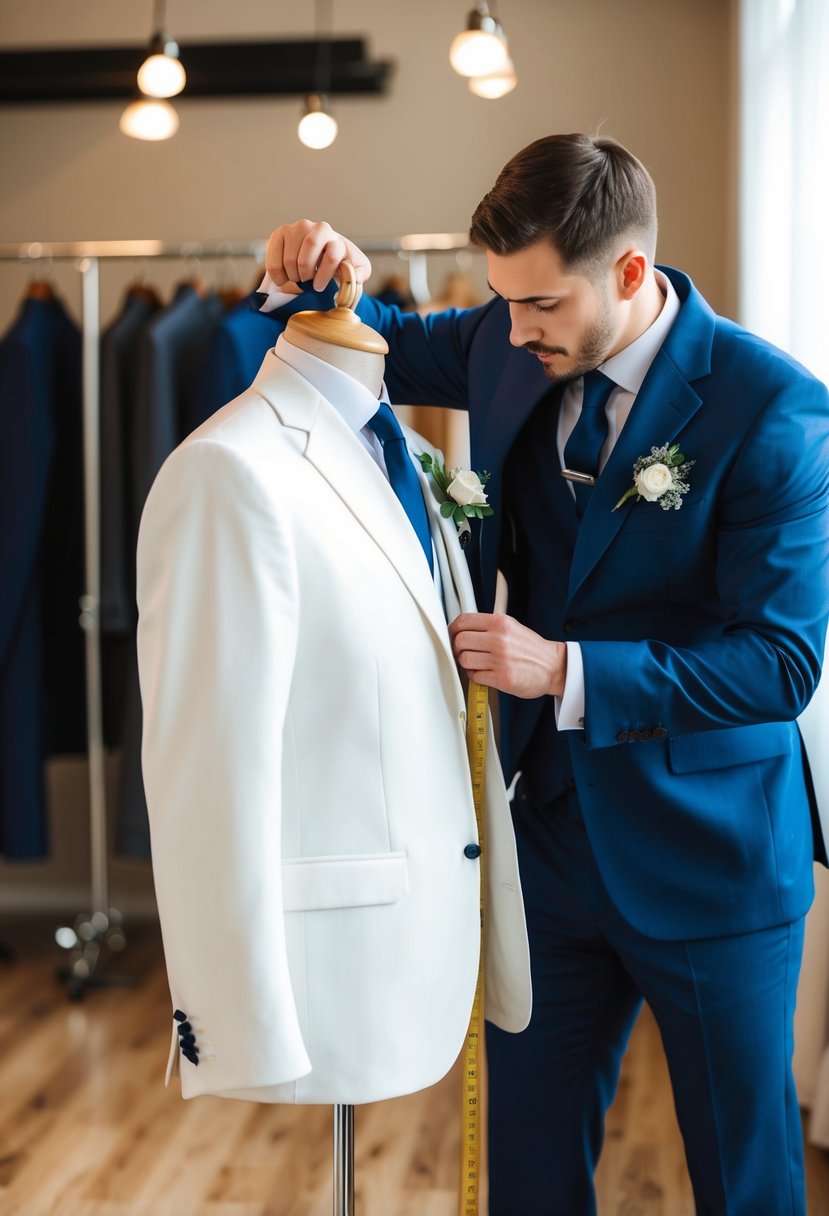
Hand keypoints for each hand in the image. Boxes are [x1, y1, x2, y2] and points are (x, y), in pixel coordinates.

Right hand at [265, 220, 372, 292]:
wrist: (321, 254)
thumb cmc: (339, 264)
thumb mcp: (357, 269)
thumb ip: (361, 273)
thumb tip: (354, 278)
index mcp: (335, 238)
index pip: (331, 255)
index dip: (324, 275)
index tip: (319, 287)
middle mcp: (316, 228)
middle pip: (305, 259)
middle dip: (305, 277)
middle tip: (306, 283)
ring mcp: (296, 228)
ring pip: (289, 261)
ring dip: (292, 277)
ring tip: (297, 279)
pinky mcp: (279, 233)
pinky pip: (272, 259)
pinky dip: (277, 275)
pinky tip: (283, 278)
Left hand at [449, 613, 566, 698]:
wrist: (554, 667)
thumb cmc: (531, 649)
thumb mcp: (512, 627)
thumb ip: (488, 626)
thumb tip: (463, 629)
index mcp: (500, 623)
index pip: (463, 621)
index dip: (453, 629)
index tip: (453, 635)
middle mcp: (499, 639)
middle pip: (460, 641)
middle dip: (458, 648)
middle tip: (464, 652)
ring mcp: (500, 659)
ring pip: (464, 659)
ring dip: (467, 664)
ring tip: (477, 664)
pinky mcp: (502, 678)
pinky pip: (475, 676)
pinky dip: (476, 676)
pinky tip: (485, 673)